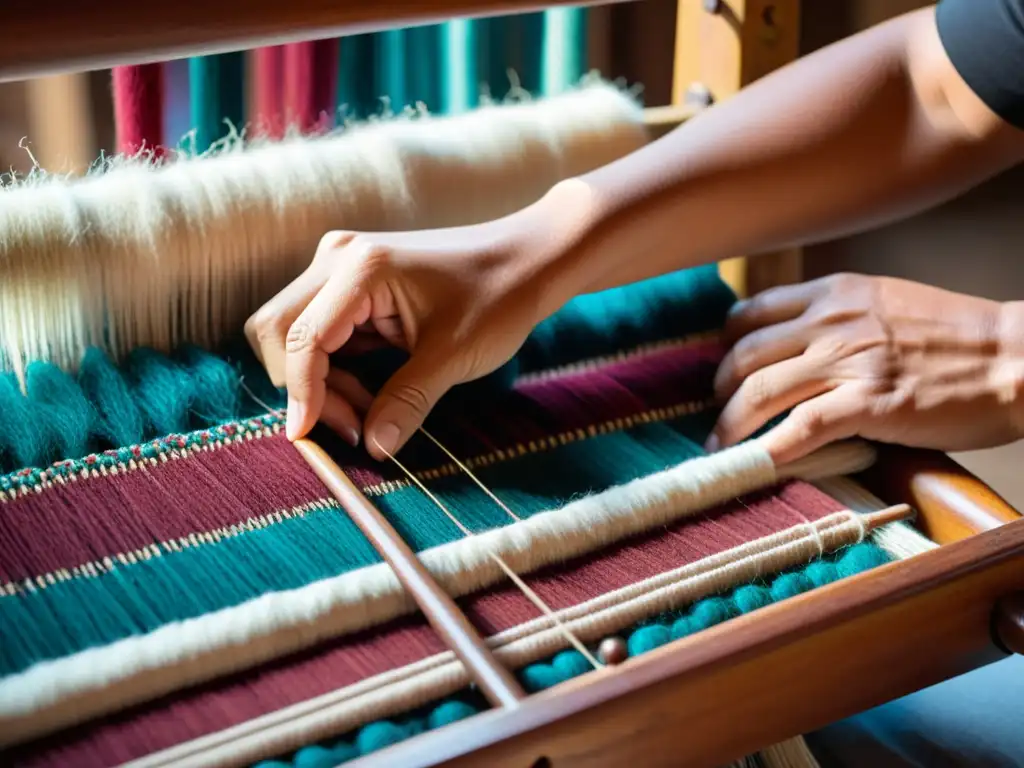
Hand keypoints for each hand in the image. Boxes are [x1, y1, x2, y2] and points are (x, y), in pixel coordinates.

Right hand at [244, 214, 561, 459]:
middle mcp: (338, 259)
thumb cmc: (498, 297)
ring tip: (366, 415)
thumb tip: (374, 449)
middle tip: (351, 427)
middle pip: (277, 329)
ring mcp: (341, 269)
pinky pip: (320, 334)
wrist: (526, 259)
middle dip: (302, 386)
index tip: (311, 438)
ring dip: (318, 382)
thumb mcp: (454, 356)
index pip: (301, 338)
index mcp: (360, 269)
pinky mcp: (350, 286)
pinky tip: (367, 397)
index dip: (301, 393)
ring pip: (294, 334)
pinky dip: (332, 371)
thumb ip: (407, 402)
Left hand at [709, 273, 1023, 463]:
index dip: (725, 346)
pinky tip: (753, 465)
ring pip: (760, 391)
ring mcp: (850, 360)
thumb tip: (795, 347)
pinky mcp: (870, 401)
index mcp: (835, 292)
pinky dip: (769, 450)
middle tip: (717, 414)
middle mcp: (833, 320)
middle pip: (744, 354)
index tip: (720, 371)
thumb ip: (838, 318)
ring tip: (720, 447)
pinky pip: (801, 428)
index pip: (751, 312)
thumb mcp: (887, 304)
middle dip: (719, 390)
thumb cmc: (957, 338)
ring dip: (730, 426)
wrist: (1019, 356)